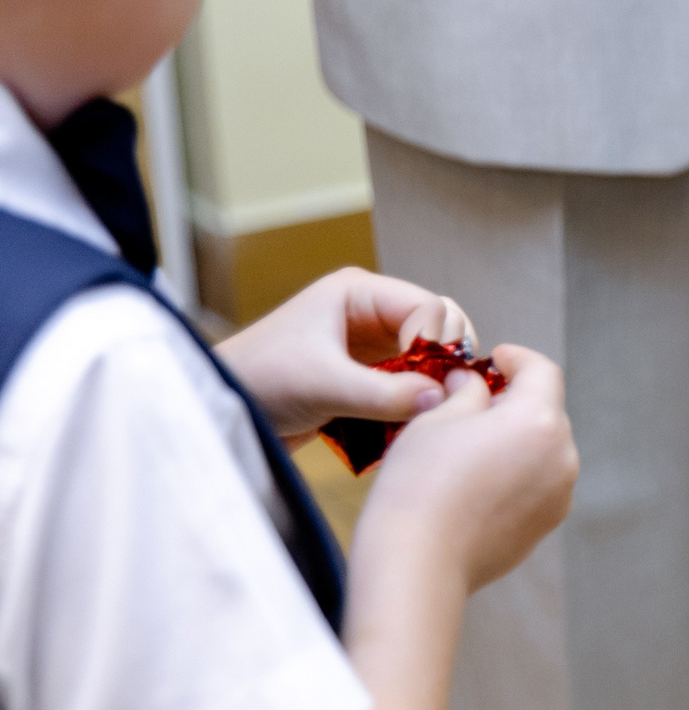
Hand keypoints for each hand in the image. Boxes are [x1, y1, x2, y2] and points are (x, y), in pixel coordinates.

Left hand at [215, 268, 472, 445]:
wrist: (222, 412)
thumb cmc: (260, 382)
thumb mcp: (325, 385)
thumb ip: (386, 393)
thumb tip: (442, 398)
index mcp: (357, 292)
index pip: (428, 307)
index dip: (438, 342)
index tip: (435, 380)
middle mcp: (369, 311)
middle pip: (438, 326)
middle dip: (445, 359)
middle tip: (445, 395)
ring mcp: (370, 343)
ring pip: (429, 354)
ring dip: (435, 380)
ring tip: (432, 408)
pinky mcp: (367, 373)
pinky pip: (412, 379)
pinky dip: (420, 396)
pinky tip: (415, 417)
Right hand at [357, 346, 577, 593]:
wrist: (418, 563)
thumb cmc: (419, 484)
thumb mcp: (436, 419)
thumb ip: (466, 392)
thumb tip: (473, 383)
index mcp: (539, 420)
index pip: (543, 372)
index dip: (518, 359)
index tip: (495, 358)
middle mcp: (562, 456)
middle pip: (545, 412)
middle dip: (514, 401)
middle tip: (472, 400)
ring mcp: (559, 495)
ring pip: (542, 450)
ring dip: (516, 439)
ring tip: (470, 444)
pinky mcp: (546, 525)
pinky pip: (537, 484)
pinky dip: (516, 473)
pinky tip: (476, 482)